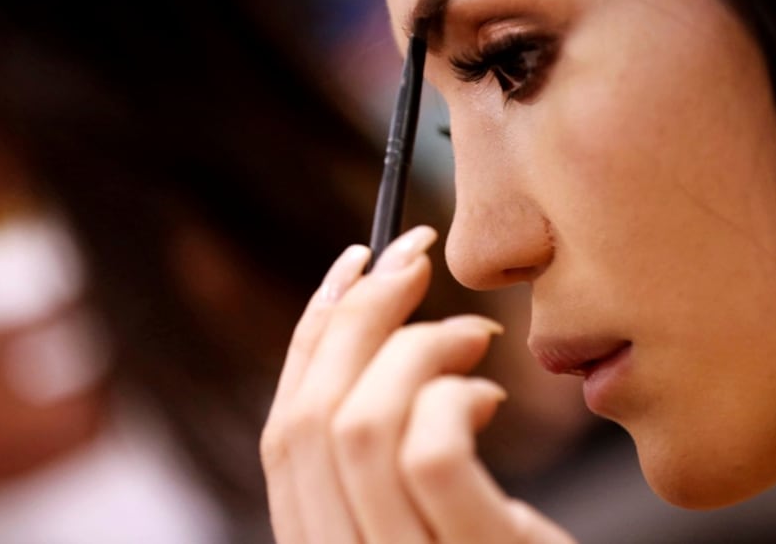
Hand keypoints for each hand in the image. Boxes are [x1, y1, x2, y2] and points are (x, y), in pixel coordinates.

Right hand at [262, 226, 575, 542]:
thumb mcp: (431, 522)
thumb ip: (386, 460)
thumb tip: (379, 334)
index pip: (284, 432)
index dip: (312, 337)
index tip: (352, 264)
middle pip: (307, 420)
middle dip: (357, 318)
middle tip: (414, 259)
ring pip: (359, 429)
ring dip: (415, 349)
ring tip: (474, 335)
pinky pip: (431, 457)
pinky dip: (454, 397)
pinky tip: (491, 393)